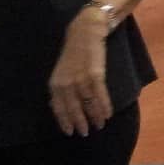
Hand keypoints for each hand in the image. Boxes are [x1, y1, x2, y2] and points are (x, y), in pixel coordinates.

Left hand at [48, 15, 111, 136]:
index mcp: (55, 84)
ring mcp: (80, 79)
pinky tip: (108, 113)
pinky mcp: (95, 74)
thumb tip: (64, 108)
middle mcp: (66, 83)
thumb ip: (62, 88)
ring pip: (88, 104)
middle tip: (86, 132)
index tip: (70, 132)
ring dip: (95, 116)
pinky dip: (104, 105)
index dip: (64, 121)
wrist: (86, 32)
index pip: (58, 108)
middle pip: (73, 108)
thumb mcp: (62, 71)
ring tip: (100, 125)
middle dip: (80, 122)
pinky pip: (100, 95)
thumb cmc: (75, 52)